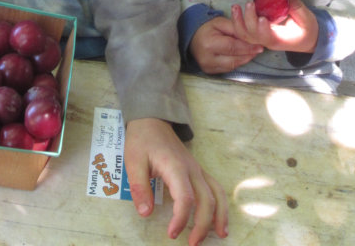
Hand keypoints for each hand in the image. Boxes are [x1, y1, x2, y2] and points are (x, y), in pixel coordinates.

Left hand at [124, 118, 227, 245]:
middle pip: (206, 199)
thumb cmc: (142, 140)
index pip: (185, 197)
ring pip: (217, 194)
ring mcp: (197, 169)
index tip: (171, 234)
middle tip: (192, 244)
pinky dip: (221, 205)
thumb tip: (146, 213)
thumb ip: (139, 187)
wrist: (152, 120)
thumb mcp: (133, 161)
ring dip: (219, 216)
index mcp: (175, 167)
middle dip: (202, 225)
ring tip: (218, 236)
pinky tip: (219, 220)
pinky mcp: (198, 171)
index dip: (181, 218)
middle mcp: (192, 169)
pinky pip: (215, 188)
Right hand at [189, 17, 262, 73]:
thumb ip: (235, 28)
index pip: (233, 47)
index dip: (248, 47)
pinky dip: (237, 63)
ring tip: (252, 52)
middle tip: (259, 49)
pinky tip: (242, 56)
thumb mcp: (220, 22)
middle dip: (248, 54)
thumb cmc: (207, 28)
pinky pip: (228, 69)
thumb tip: (251, 36)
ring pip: (232, 66)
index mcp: (209, 44)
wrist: (191, 37)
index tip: (260, 46)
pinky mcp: (209, 71)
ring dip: (244, 59)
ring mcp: (207, 67)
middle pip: (234, 59)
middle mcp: (207, 58)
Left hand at [230, 0, 318, 52]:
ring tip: (235, 7)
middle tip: (249, 4)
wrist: (307, 40)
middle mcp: (267, 41)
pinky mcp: (258, 33)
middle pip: (251, 36)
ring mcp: (261, 39)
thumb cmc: (307, 30)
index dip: (262, 29)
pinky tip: (236, 10)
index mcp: (279, 40)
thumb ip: (297, 5)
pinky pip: (245, 31)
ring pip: (244, 36)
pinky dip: (238, 22)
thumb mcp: (307, 18)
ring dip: (237, 22)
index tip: (262, 17)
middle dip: (247, 20)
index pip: (266, 37)